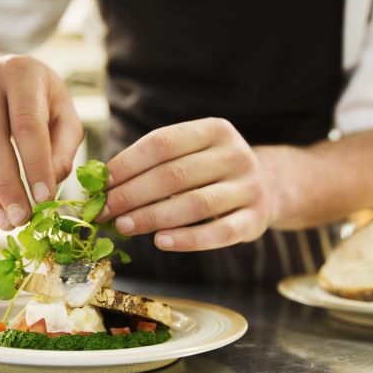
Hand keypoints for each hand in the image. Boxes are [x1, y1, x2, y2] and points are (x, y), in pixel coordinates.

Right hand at [0, 54, 83, 229]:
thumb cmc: (40, 98)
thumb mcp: (63, 112)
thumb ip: (65, 146)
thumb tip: (54, 180)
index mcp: (22, 72)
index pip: (27, 125)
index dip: (35, 165)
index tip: (44, 198)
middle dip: (6, 185)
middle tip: (21, 218)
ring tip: (6, 220)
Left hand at [99, 118, 275, 250]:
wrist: (269, 187)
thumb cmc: (213, 171)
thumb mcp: (193, 153)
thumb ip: (157, 163)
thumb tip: (105, 184)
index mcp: (215, 130)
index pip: (163, 143)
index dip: (128, 163)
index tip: (102, 183)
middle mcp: (236, 154)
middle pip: (175, 175)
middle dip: (133, 194)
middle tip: (105, 211)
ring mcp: (249, 187)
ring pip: (195, 204)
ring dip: (153, 217)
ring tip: (124, 227)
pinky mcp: (255, 219)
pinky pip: (219, 233)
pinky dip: (188, 240)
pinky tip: (161, 242)